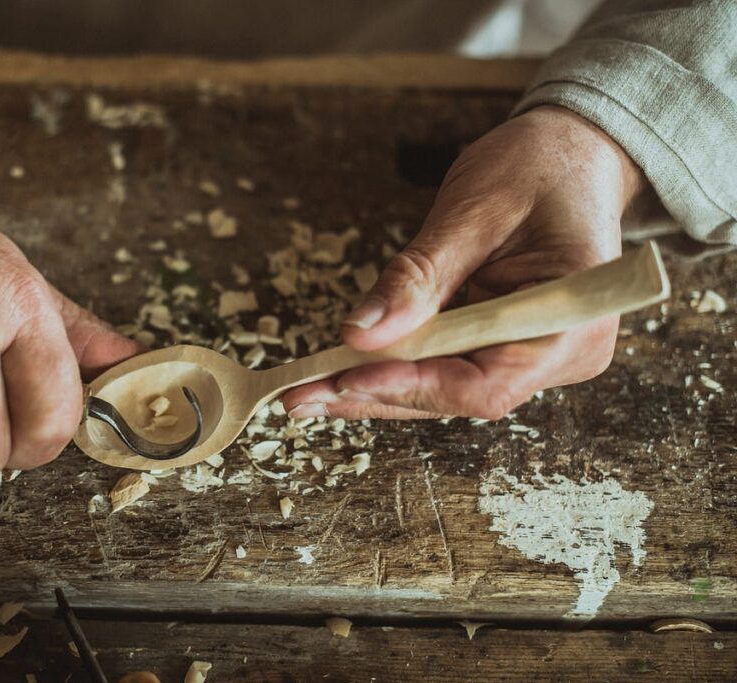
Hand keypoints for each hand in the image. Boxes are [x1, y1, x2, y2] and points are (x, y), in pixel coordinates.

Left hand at [283, 105, 644, 420]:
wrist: (572, 152)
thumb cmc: (538, 168)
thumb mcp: (473, 211)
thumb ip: (419, 276)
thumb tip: (361, 333)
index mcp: (572, 321)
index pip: (487, 384)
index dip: (415, 386)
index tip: (350, 375)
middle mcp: (559, 353)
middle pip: (458, 395)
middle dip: (378, 392)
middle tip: (304, 394)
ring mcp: (532, 354)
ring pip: (444, 386)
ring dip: (376, 386)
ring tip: (308, 389)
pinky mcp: (502, 344)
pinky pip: (445, 364)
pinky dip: (395, 365)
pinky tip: (343, 368)